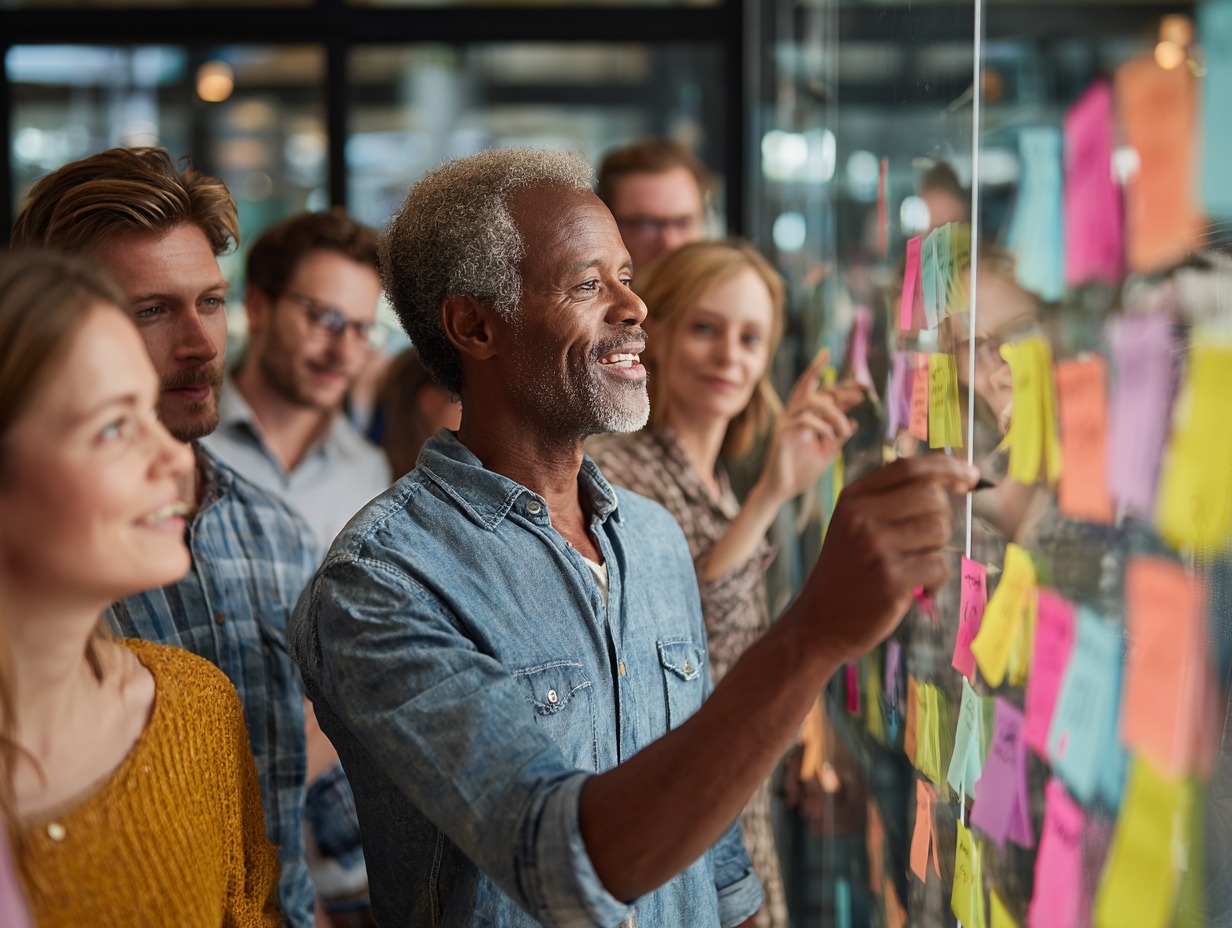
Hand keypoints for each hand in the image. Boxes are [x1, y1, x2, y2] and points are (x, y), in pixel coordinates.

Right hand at [758, 349, 864, 504]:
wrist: (782, 491)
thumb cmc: (801, 474)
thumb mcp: (827, 454)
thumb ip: (838, 437)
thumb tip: (854, 422)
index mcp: (803, 419)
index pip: (820, 396)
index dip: (840, 393)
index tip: (860, 396)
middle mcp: (793, 416)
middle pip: (809, 387)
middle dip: (836, 388)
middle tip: (859, 395)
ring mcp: (786, 422)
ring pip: (809, 400)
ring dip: (833, 412)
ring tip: (844, 429)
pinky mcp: (781, 433)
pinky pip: (804, 419)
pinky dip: (822, 427)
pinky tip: (831, 439)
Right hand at [796, 455, 977, 663]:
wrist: (818, 623)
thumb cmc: (848, 573)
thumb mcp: (853, 526)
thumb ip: (888, 501)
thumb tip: (947, 481)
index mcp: (852, 498)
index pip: (908, 467)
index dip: (946, 467)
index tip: (971, 475)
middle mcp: (860, 517)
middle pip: (930, 495)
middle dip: (942, 516)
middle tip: (928, 542)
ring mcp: (874, 547)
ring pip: (938, 529)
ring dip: (937, 550)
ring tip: (917, 567)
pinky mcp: (890, 579)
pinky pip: (939, 565)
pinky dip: (937, 580)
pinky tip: (918, 589)